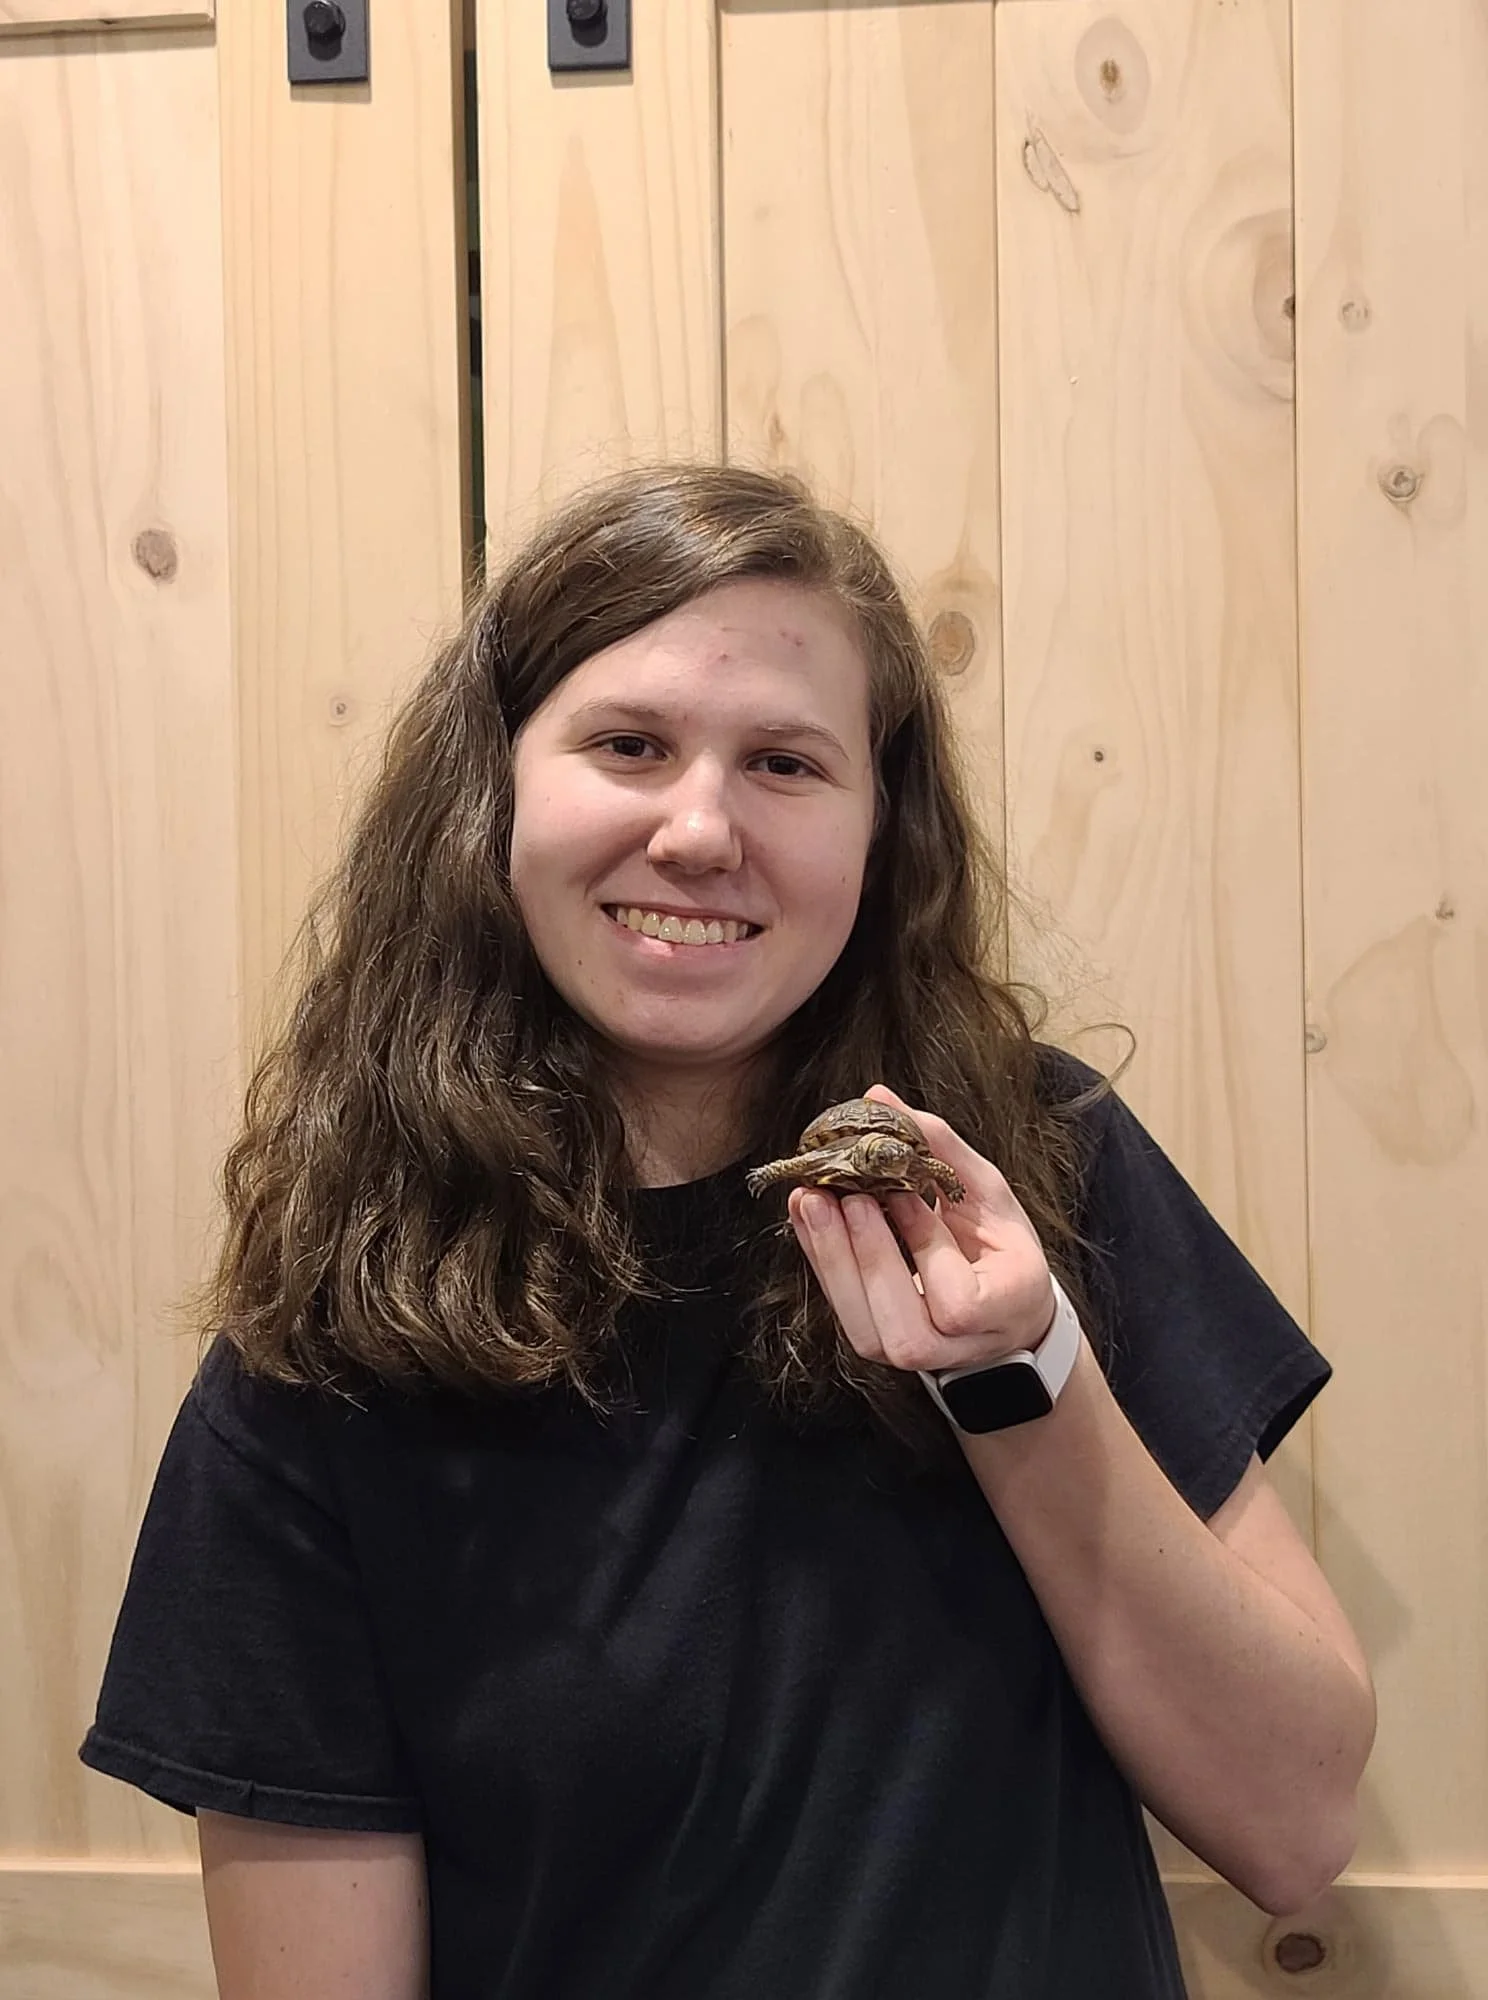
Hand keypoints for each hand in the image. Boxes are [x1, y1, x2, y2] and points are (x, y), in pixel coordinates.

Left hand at [787, 1085, 1057, 1374]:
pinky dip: (822, 1261)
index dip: (927, 1248)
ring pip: (866, 1331)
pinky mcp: (877, 1343)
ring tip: (814, 1200)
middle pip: (903, 1330)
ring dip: (833, 1261)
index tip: (906, 1193)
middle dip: (869, 1258)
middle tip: (844, 1195)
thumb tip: (879, 1096)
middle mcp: (957, 1347)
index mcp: (1004, 1310)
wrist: (1002, 1309)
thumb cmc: (1000, 1246)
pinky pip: (844, 1313)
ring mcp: (914, 1354)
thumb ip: (940, 1147)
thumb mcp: (988, 1192)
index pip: (959, 1302)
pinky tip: (808, 1215)